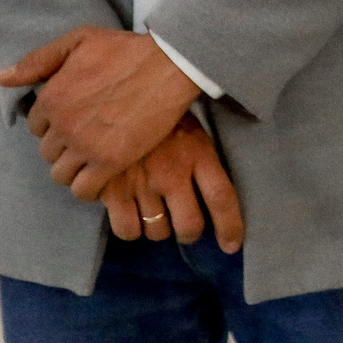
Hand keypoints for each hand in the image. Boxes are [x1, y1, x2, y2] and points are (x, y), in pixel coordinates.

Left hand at [1, 26, 198, 198]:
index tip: (76, 118)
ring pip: (60, 174)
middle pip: (47, 152)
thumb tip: (1, 78)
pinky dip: (88, 187)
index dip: (55, 123)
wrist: (171, 64)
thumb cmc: (127, 49)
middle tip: (88, 137)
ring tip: (93, 158)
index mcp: (51, 98)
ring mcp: (86, 145)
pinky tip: (102, 175)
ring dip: (74, 168)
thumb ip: (38, 60)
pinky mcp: (111, 161)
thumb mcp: (79, 41)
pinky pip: (83, 189)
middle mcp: (63, 125)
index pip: (36, 126)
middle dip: (64, 147)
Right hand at [97, 120, 244, 251]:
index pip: (222, 198)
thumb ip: (201, 157)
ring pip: (157, 231)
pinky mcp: (112, 190)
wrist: (113, 97)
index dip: (229, 227)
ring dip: (158, 230)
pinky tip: (129, 213)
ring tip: (154, 214)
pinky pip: (127, 230)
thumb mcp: (190, 127)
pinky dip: (130, 229)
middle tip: (185, 228)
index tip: (230, 246)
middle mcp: (172, 173)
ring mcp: (141, 184)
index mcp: (198, 153)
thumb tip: (213, 192)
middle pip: (190, 226)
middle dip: (189, 234)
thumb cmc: (158, 114)